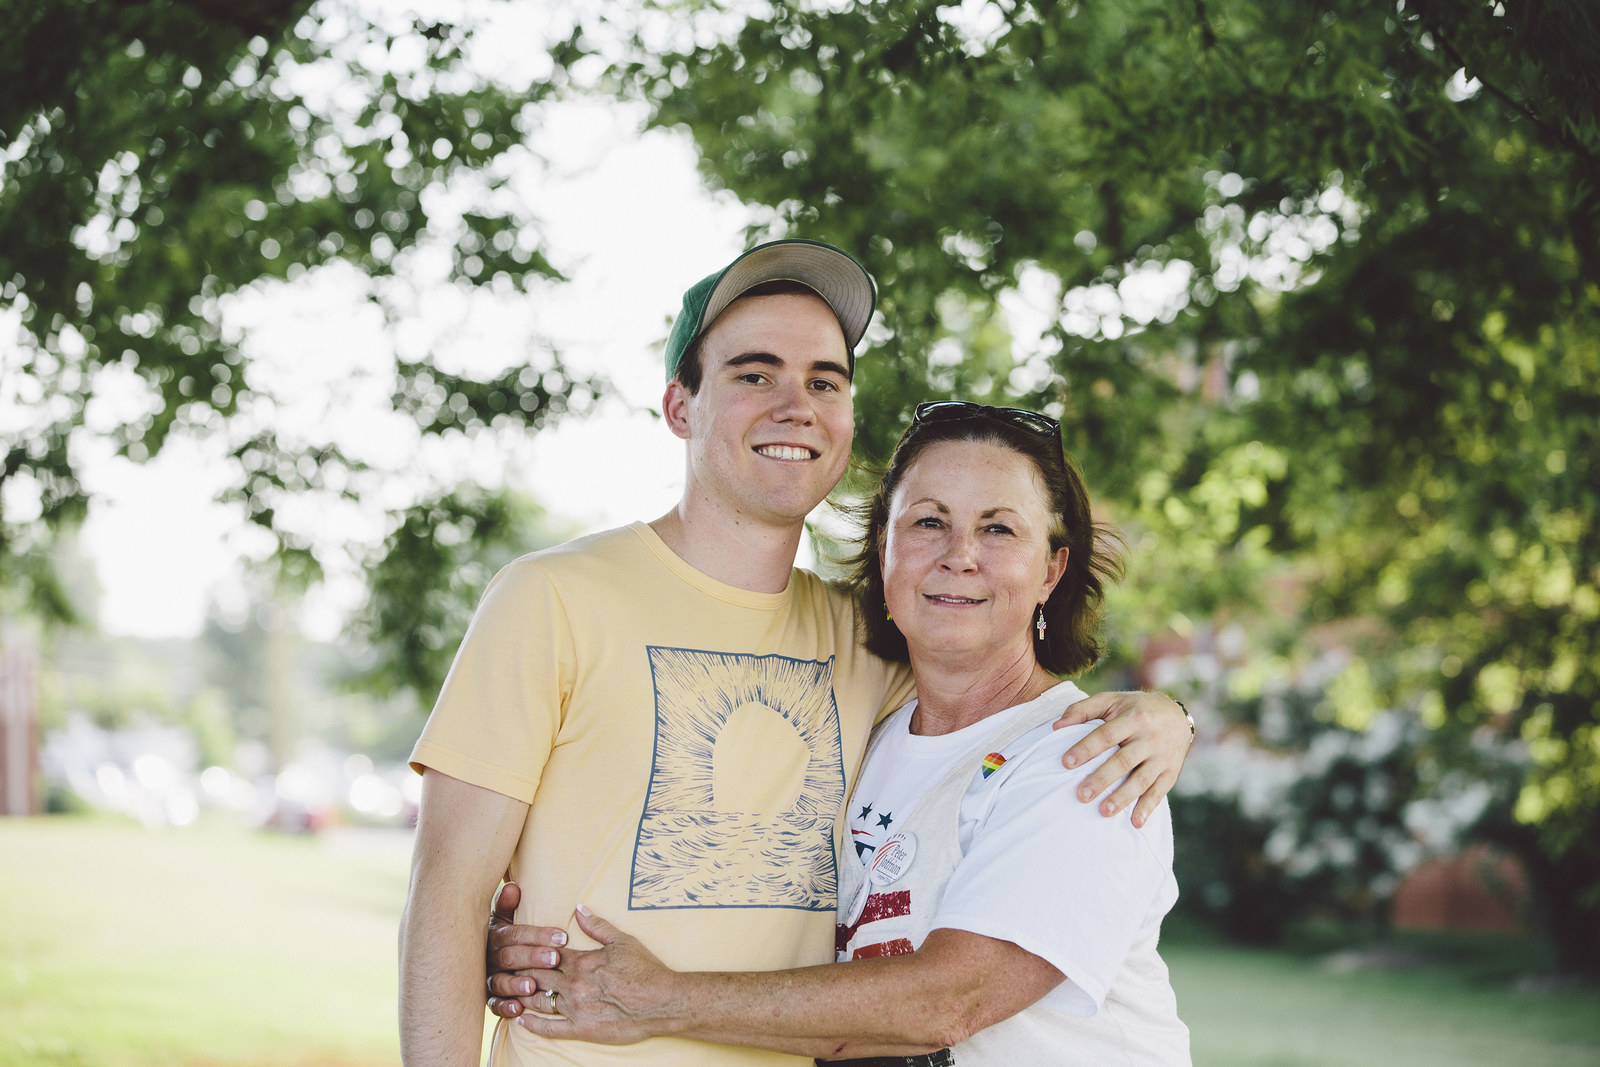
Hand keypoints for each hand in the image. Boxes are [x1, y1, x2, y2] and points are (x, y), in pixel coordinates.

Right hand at [484, 881, 569, 1019]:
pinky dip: (504, 1007)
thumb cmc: (504, 935)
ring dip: (516, 984)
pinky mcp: (489, 998)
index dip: (538, 935)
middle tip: (555, 958)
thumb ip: (507, 904)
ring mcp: (489, 978)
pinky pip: (494, 1004)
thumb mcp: (503, 918)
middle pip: (511, 957)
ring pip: (500, 982)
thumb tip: (513, 887)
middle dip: (533, 958)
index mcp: (496, 935)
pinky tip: (518, 1008)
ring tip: (533, 986)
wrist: (477, 957)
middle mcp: (490, 957)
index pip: (516, 934)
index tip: (562, 936)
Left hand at [508, 906, 683, 1043]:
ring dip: (521, 996)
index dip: (529, 951)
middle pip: (536, 976)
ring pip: (537, 1001)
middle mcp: (574, 985)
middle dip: (519, 972)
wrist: (662, 1001)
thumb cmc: (645, 969)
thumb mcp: (622, 940)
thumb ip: (597, 925)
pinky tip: (519, 1021)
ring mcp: (576, 1009)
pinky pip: (549, 1029)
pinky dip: (531, 1025)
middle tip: (506, 969)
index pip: (545, 954)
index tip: (517, 949)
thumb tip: (578, 908)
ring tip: (509, 992)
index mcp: (581, 961)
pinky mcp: (581, 1029)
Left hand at [1052, 691, 1191, 827]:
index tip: (1066, 763)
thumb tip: (1055, 727)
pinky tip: (1135, 823)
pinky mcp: (1170, 773)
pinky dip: (1148, 808)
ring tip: (1103, 811)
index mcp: (1133, 718)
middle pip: (1123, 761)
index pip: (1106, 735)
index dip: (1086, 749)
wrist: (1177, 716)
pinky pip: (1159, 792)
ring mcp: (1162, 757)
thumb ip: (1083, 710)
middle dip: (1102, 779)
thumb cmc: (1134, 709)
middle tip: (1081, 795)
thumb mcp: (1111, 701)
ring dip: (1123, 797)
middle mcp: (1150, 738)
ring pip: (1141, 780)